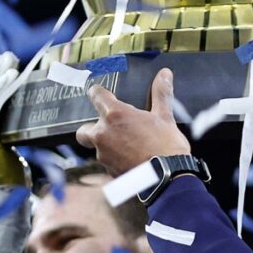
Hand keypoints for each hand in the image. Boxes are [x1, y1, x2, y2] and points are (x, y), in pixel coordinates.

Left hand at [76, 68, 190, 175]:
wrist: (169, 179)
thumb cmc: (166, 146)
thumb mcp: (165, 117)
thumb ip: (161, 94)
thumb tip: (165, 74)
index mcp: (115, 115)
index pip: (96, 95)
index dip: (99, 93)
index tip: (102, 94)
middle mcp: (103, 134)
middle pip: (84, 129)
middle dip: (94, 128)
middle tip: (113, 128)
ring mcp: (103, 155)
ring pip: (96, 147)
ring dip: (107, 145)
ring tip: (128, 146)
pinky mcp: (109, 172)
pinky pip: (107, 162)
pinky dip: (116, 160)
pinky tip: (132, 160)